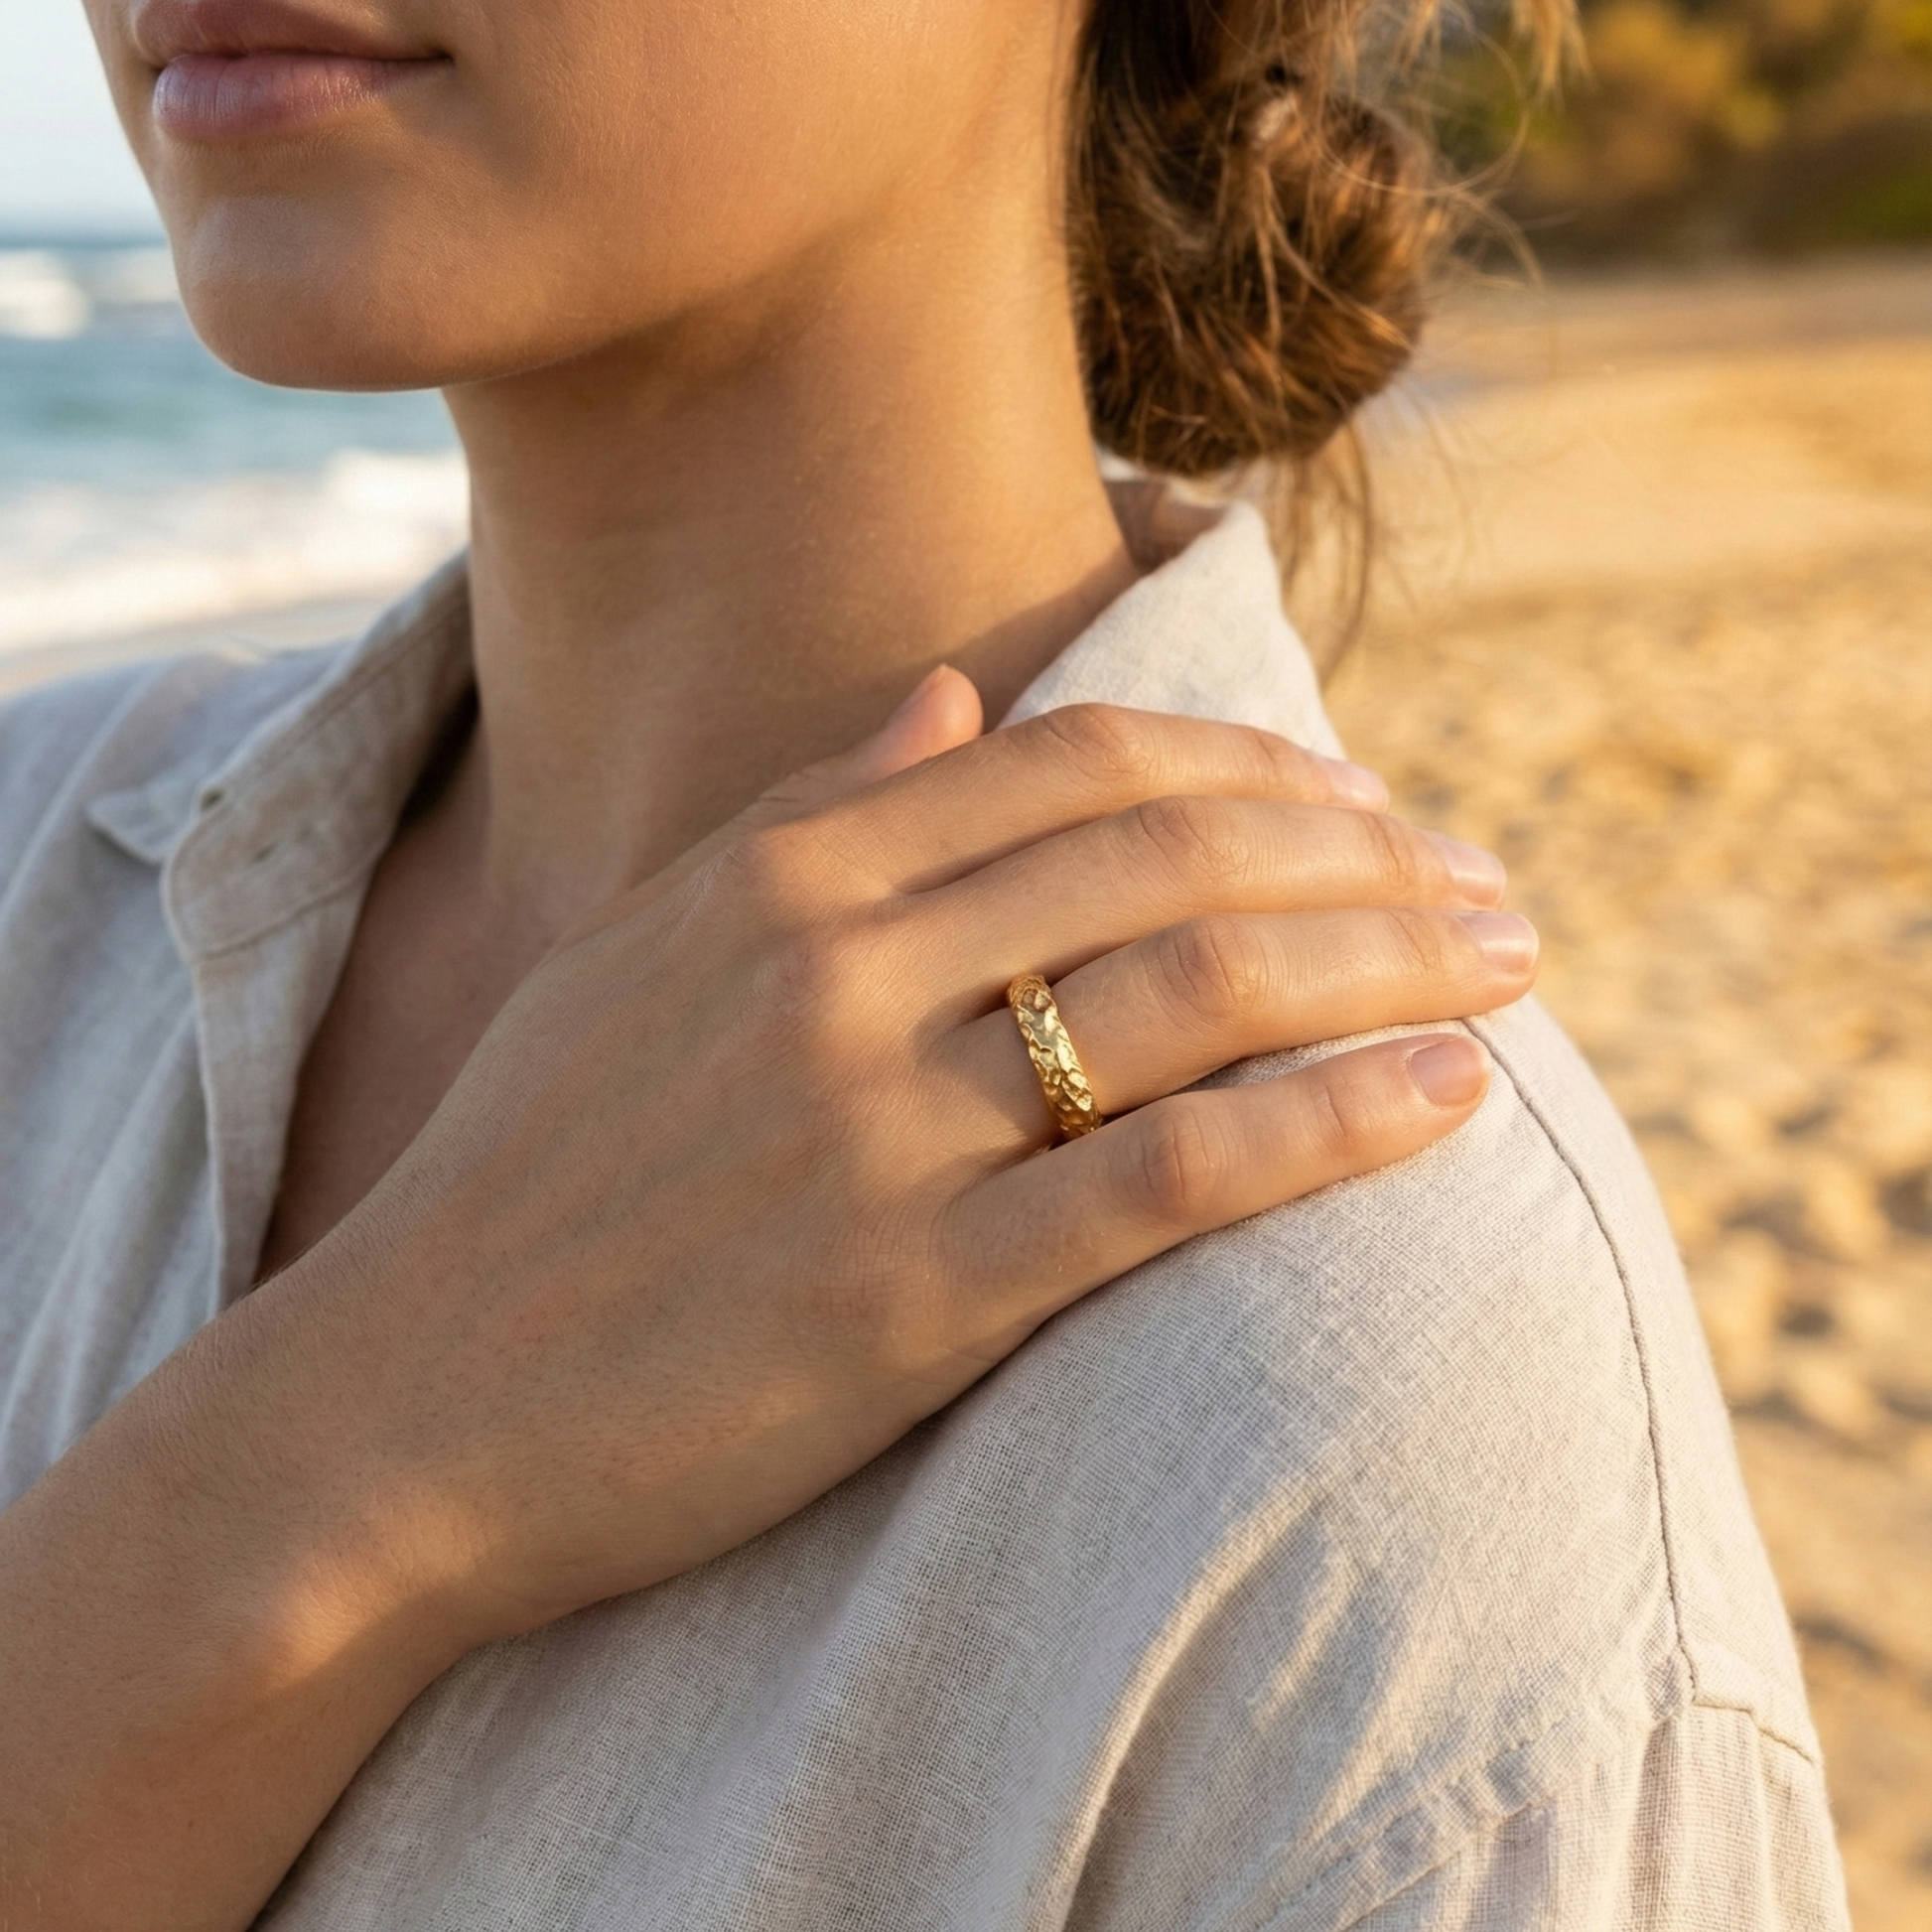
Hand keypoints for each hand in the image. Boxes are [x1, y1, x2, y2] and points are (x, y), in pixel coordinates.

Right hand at [258, 669, 1533, 1640]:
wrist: (400, 1404)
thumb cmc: (529, 1177)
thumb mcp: (647, 951)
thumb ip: (813, 809)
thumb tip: (955, 690)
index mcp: (784, 877)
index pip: (1083, 767)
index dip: (1257, 770)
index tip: (1366, 807)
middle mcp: (841, 974)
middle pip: (1173, 862)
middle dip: (1368, 859)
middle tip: (1490, 885)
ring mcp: (880, 1134)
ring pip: (1199, 998)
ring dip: (1389, 964)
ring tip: (1510, 968)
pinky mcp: (913, 1298)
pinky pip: (1172, 1183)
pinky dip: (1331, 1126)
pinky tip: (1446, 1097)